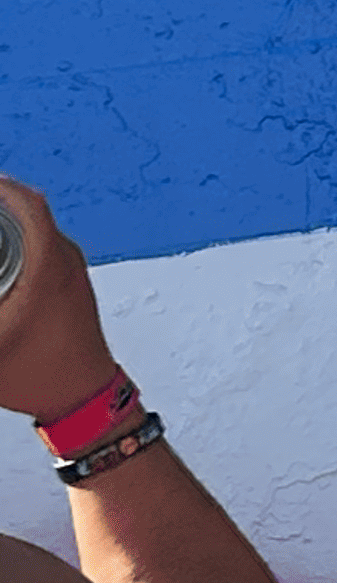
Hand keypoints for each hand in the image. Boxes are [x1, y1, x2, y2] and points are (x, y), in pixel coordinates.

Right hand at [0, 179, 121, 427]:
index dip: (0, 186)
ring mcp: (72, 268)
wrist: (83, 397)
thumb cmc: (38, 375)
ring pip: (38, 223)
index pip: (27, 202)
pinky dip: (18, 232)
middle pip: (30, 207)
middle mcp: (65, 258)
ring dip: (7, 215)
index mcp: (49, 264)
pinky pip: (43, 240)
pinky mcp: (70, 280)